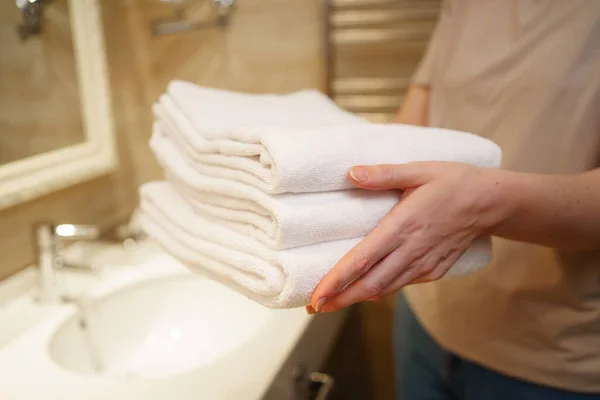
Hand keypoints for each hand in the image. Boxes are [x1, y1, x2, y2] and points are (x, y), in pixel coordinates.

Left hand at [308, 161, 501, 313]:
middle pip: (369, 284)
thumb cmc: (453, 182)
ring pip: (384, 289)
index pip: (362, 260)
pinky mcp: (433, 271)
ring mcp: (424, 265)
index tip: (316, 296)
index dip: (337, 281)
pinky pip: (400, 285)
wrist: (491, 202)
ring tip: (330, 304)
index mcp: (403, 226)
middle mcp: (412, 251)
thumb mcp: (419, 169)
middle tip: (313, 307)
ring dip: (355, 298)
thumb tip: (351, 174)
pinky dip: (378, 291)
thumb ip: (383, 174)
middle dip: (339, 298)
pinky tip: (363, 291)